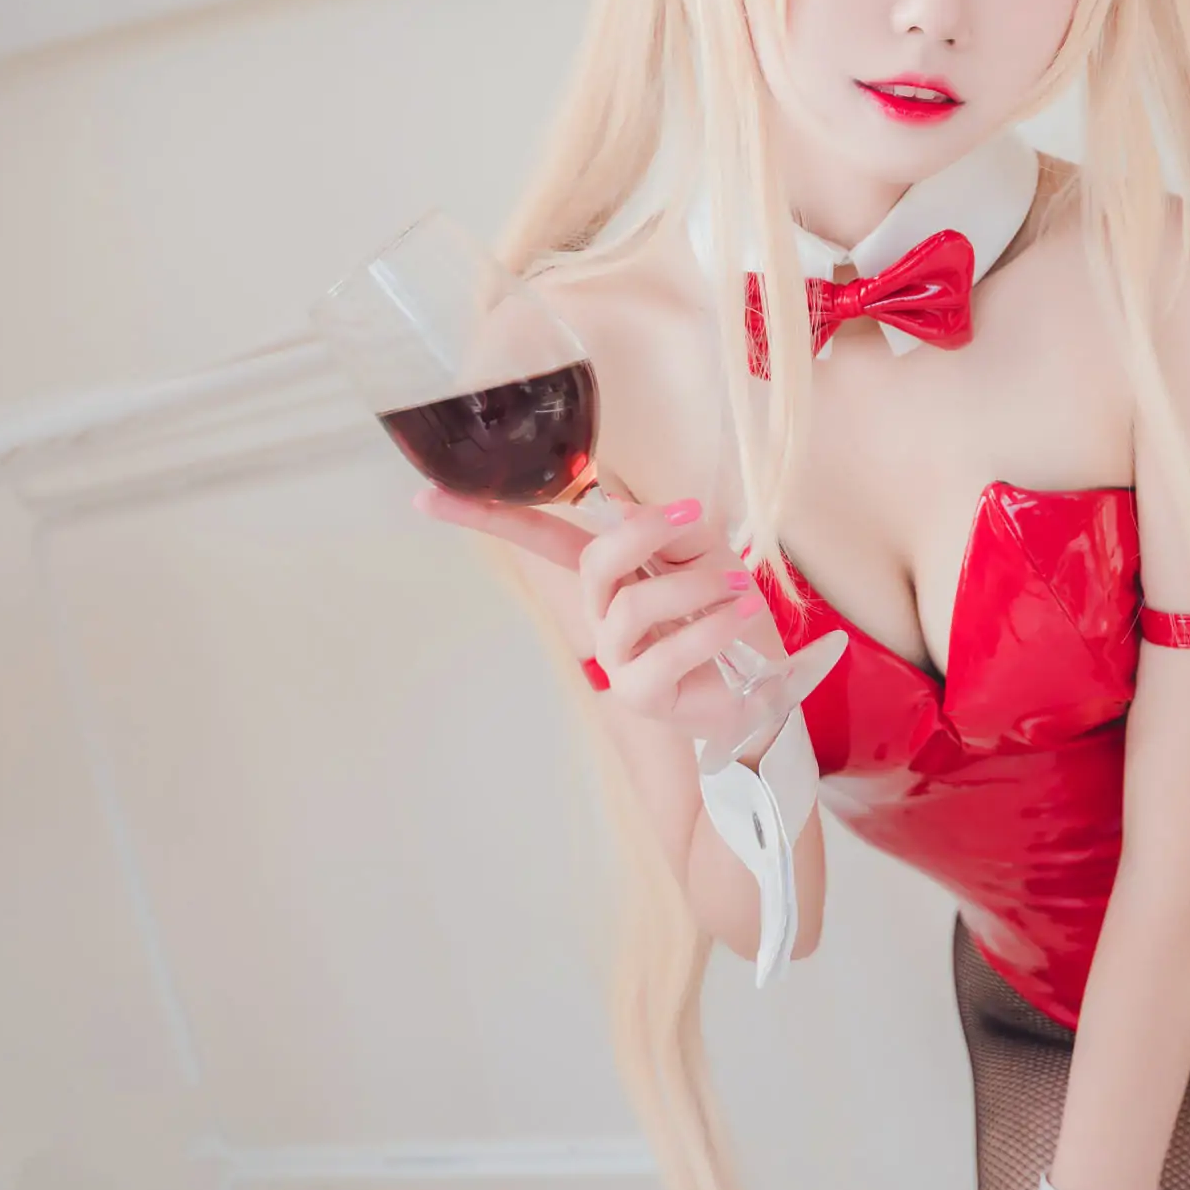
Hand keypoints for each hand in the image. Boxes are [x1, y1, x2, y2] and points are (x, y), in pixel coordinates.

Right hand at [415, 488, 778, 742]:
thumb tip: (630, 509)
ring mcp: (615, 655)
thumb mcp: (707, 554)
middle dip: (642, 533)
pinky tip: (740, 613)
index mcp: (607, 572)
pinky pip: (668, 651)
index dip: (487, 516)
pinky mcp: (641, 693)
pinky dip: (712, 625)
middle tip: (692, 518)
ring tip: (739, 586)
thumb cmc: (726, 612)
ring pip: (635, 604)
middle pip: (594, 561)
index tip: (427, 496)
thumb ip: (673, 531)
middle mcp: (601, 613)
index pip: (540, 537)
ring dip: (696, 584)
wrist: (762, 684)